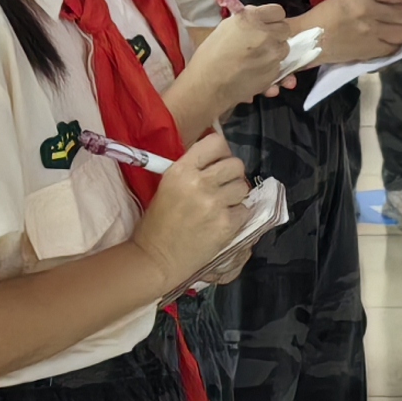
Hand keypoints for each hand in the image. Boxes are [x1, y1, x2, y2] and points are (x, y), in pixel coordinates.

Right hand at [134, 133, 255, 287]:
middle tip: (222, 187)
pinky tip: (222, 222)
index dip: (221, 152)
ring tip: (221, 206)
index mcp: (181, 170)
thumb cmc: (158, 222)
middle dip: (231, 175)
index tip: (217, 163)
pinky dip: (237, 216)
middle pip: (236, 164)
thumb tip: (216, 158)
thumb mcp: (168, 185)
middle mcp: (200, 183)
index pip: (216, 142)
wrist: (156, 258)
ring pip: (243, 187)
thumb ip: (192, 169)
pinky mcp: (226, 225)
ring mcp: (215, 204)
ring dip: (235, 196)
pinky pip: (245, 210)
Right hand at [179, 2, 294, 112]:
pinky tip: (256, 70)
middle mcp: (266, 34)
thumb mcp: (226, 27)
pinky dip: (271, 67)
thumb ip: (247, 20)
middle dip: (276, 34)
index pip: (277, 11)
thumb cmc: (210, 55)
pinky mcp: (274, 73)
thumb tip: (258, 18)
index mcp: (252, 19)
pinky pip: (279, 66)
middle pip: (285, 29)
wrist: (208, 85)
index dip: (272, 18)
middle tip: (262, 40)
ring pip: (284, 48)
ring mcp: (273, 55)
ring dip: (275, 51)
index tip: (266, 23)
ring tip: (258, 57)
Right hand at [307, 0, 401, 64]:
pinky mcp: (369, 51)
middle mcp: (367, 10)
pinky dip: (394, 45)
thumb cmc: (330, 12)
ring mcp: (370, 33)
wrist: (311, 38)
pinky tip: (384, 41)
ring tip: (390, 30)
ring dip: (401, 31)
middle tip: (391, 17)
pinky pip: (395, 48)